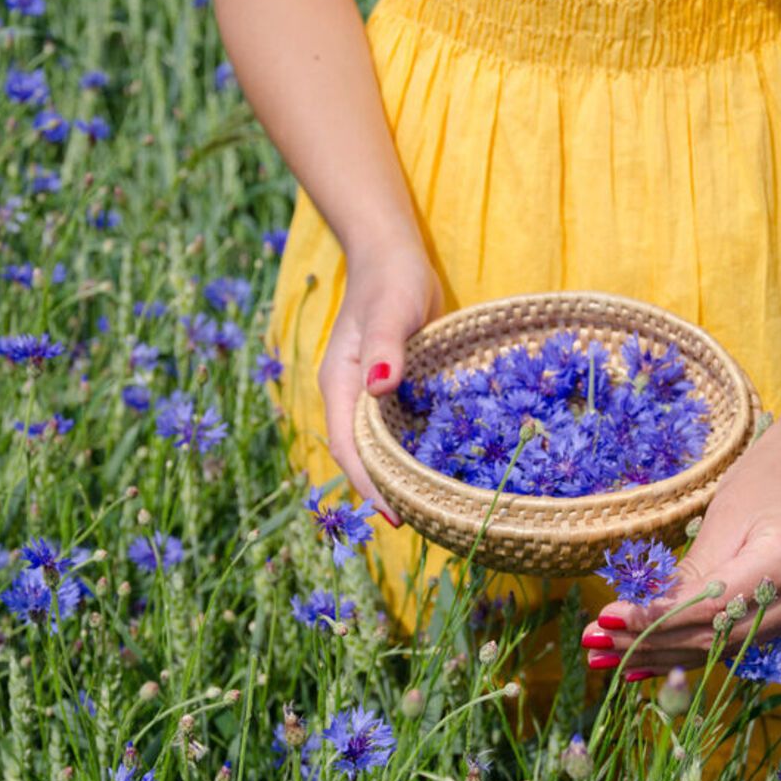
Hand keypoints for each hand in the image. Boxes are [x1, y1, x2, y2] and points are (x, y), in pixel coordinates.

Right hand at [318, 242, 442, 524]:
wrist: (392, 255)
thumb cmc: (391, 278)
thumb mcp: (391, 308)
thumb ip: (385, 345)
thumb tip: (378, 387)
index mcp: (340, 384)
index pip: (347, 446)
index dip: (367, 483)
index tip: (393, 514)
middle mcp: (351, 397)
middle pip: (359, 457)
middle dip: (382, 492)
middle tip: (420, 525)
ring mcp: (370, 396)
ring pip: (378, 448)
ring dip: (397, 478)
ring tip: (431, 511)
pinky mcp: (393, 390)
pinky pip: (397, 432)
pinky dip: (412, 455)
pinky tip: (440, 471)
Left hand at [580, 407, 780, 678]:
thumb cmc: (775, 470)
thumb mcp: (726, 514)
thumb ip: (691, 572)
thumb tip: (643, 617)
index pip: (711, 607)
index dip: (655, 620)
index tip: (607, 619)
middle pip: (717, 636)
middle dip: (651, 644)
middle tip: (597, 646)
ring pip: (725, 646)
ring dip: (665, 654)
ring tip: (610, 658)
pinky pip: (738, 638)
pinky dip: (693, 647)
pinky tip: (652, 660)